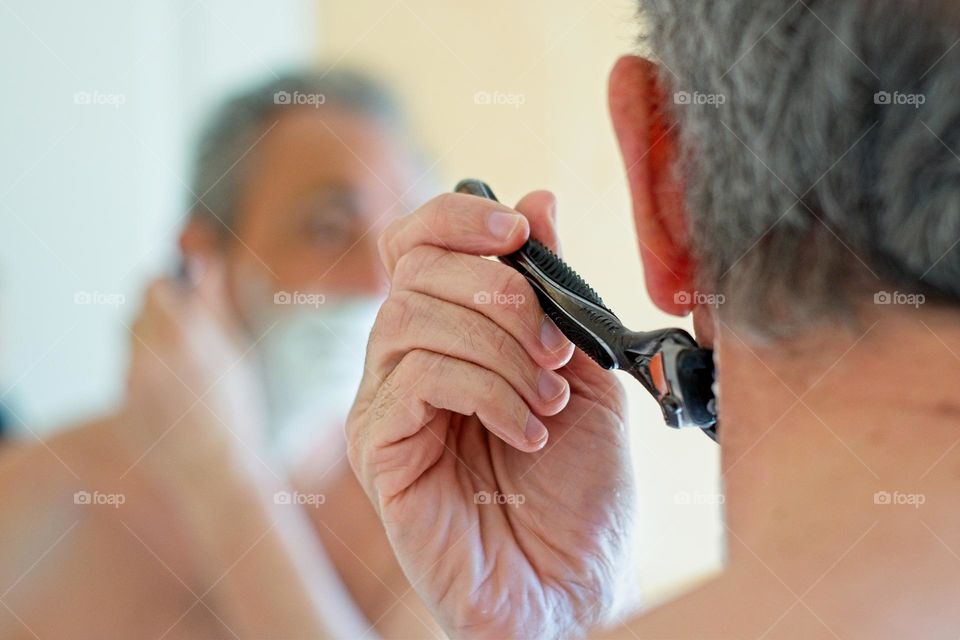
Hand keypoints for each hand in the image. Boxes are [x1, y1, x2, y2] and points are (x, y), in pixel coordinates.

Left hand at [116, 261, 267, 491]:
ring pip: (132, 344)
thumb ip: (216, 302)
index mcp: (180, 331)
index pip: (155, 284)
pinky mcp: (122, 405)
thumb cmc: (239, 413)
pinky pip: (130, 374)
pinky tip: (176, 396)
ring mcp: (131, 381)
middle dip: (161, 315)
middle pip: (138, 312)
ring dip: (153, 345)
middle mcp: (148, 352)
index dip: (172, 288)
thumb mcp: (239, 350)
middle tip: (190, 333)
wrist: (219, 472)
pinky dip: (149, 376)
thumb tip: (203, 262)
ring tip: (186, 369)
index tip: (187, 295)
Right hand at [347, 192, 635, 638]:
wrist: (568, 586)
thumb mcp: (582, 373)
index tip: (519, 233)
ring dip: (499, 352)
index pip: (418, 243)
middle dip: (497, 293)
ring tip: (546, 404)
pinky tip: (525, 434)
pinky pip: (415, 380)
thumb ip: (554, 291)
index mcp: (449, 332)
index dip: (458, 218)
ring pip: (413, 319)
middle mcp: (404, 359)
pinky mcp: (378, 449)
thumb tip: (535, 199)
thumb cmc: (576, 489)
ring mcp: (384, 404)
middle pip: (414, 270)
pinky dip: (484, 393)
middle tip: (552, 348)